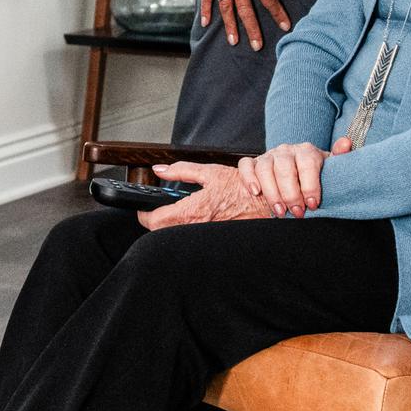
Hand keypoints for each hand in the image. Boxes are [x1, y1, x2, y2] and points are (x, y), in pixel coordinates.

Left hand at [139, 161, 263, 228]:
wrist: (267, 204)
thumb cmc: (243, 189)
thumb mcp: (210, 172)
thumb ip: (181, 171)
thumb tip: (160, 170)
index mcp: (192, 211)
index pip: (154, 221)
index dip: (144, 214)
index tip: (143, 209)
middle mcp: (198, 228)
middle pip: (162, 232)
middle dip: (155, 222)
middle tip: (156, 211)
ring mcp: (206, 237)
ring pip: (176, 237)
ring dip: (170, 227)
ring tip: (173, 214)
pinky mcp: (214, 240)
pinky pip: (192, 239)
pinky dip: (186, 231)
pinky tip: (193, 221)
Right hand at [238, 137, 353, 217]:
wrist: (296, 176)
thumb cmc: (315, 176)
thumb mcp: (330, 169)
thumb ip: (339, 159)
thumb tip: (346, 143)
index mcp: (306, 151)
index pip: (307, 164)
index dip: (310, 186)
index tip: (313, 205)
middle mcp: (286, 150)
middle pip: (285, 168)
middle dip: (291, 194)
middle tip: (297, 213)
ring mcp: (268, 156)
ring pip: (265, 169)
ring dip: (272, 193)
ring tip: (280, 211)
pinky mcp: (252, 163)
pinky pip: (246, 166)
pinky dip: (249, 179)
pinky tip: (256, 193)